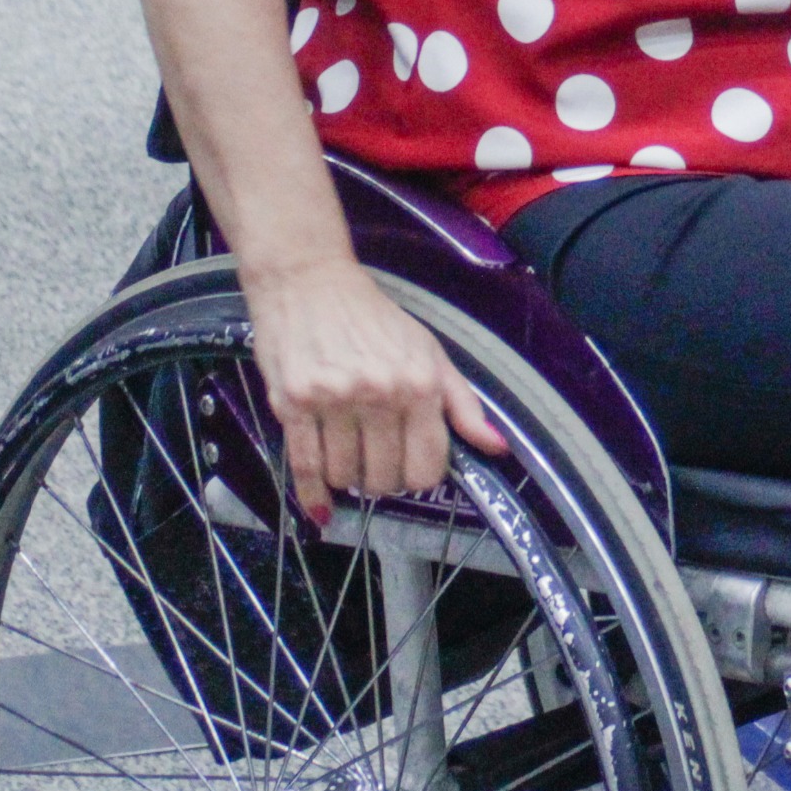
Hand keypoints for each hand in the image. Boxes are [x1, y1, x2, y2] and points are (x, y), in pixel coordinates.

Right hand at [243, 257, 507, 524]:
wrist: (311, 284)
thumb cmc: (375, 321)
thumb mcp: (430, 353)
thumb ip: (464, 405)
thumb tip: (498, 448)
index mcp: (420, 383)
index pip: (427, 467)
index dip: (420, 478)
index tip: (410, 469)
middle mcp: (380, 394)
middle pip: (385, 478)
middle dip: (382, 480)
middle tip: (376, 461)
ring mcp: (333, 400)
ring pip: (345, 476)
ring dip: (348, 478)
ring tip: (349, 456)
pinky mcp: (292, 404)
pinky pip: (305, 468)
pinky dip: (313, 495)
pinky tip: (321, 506)